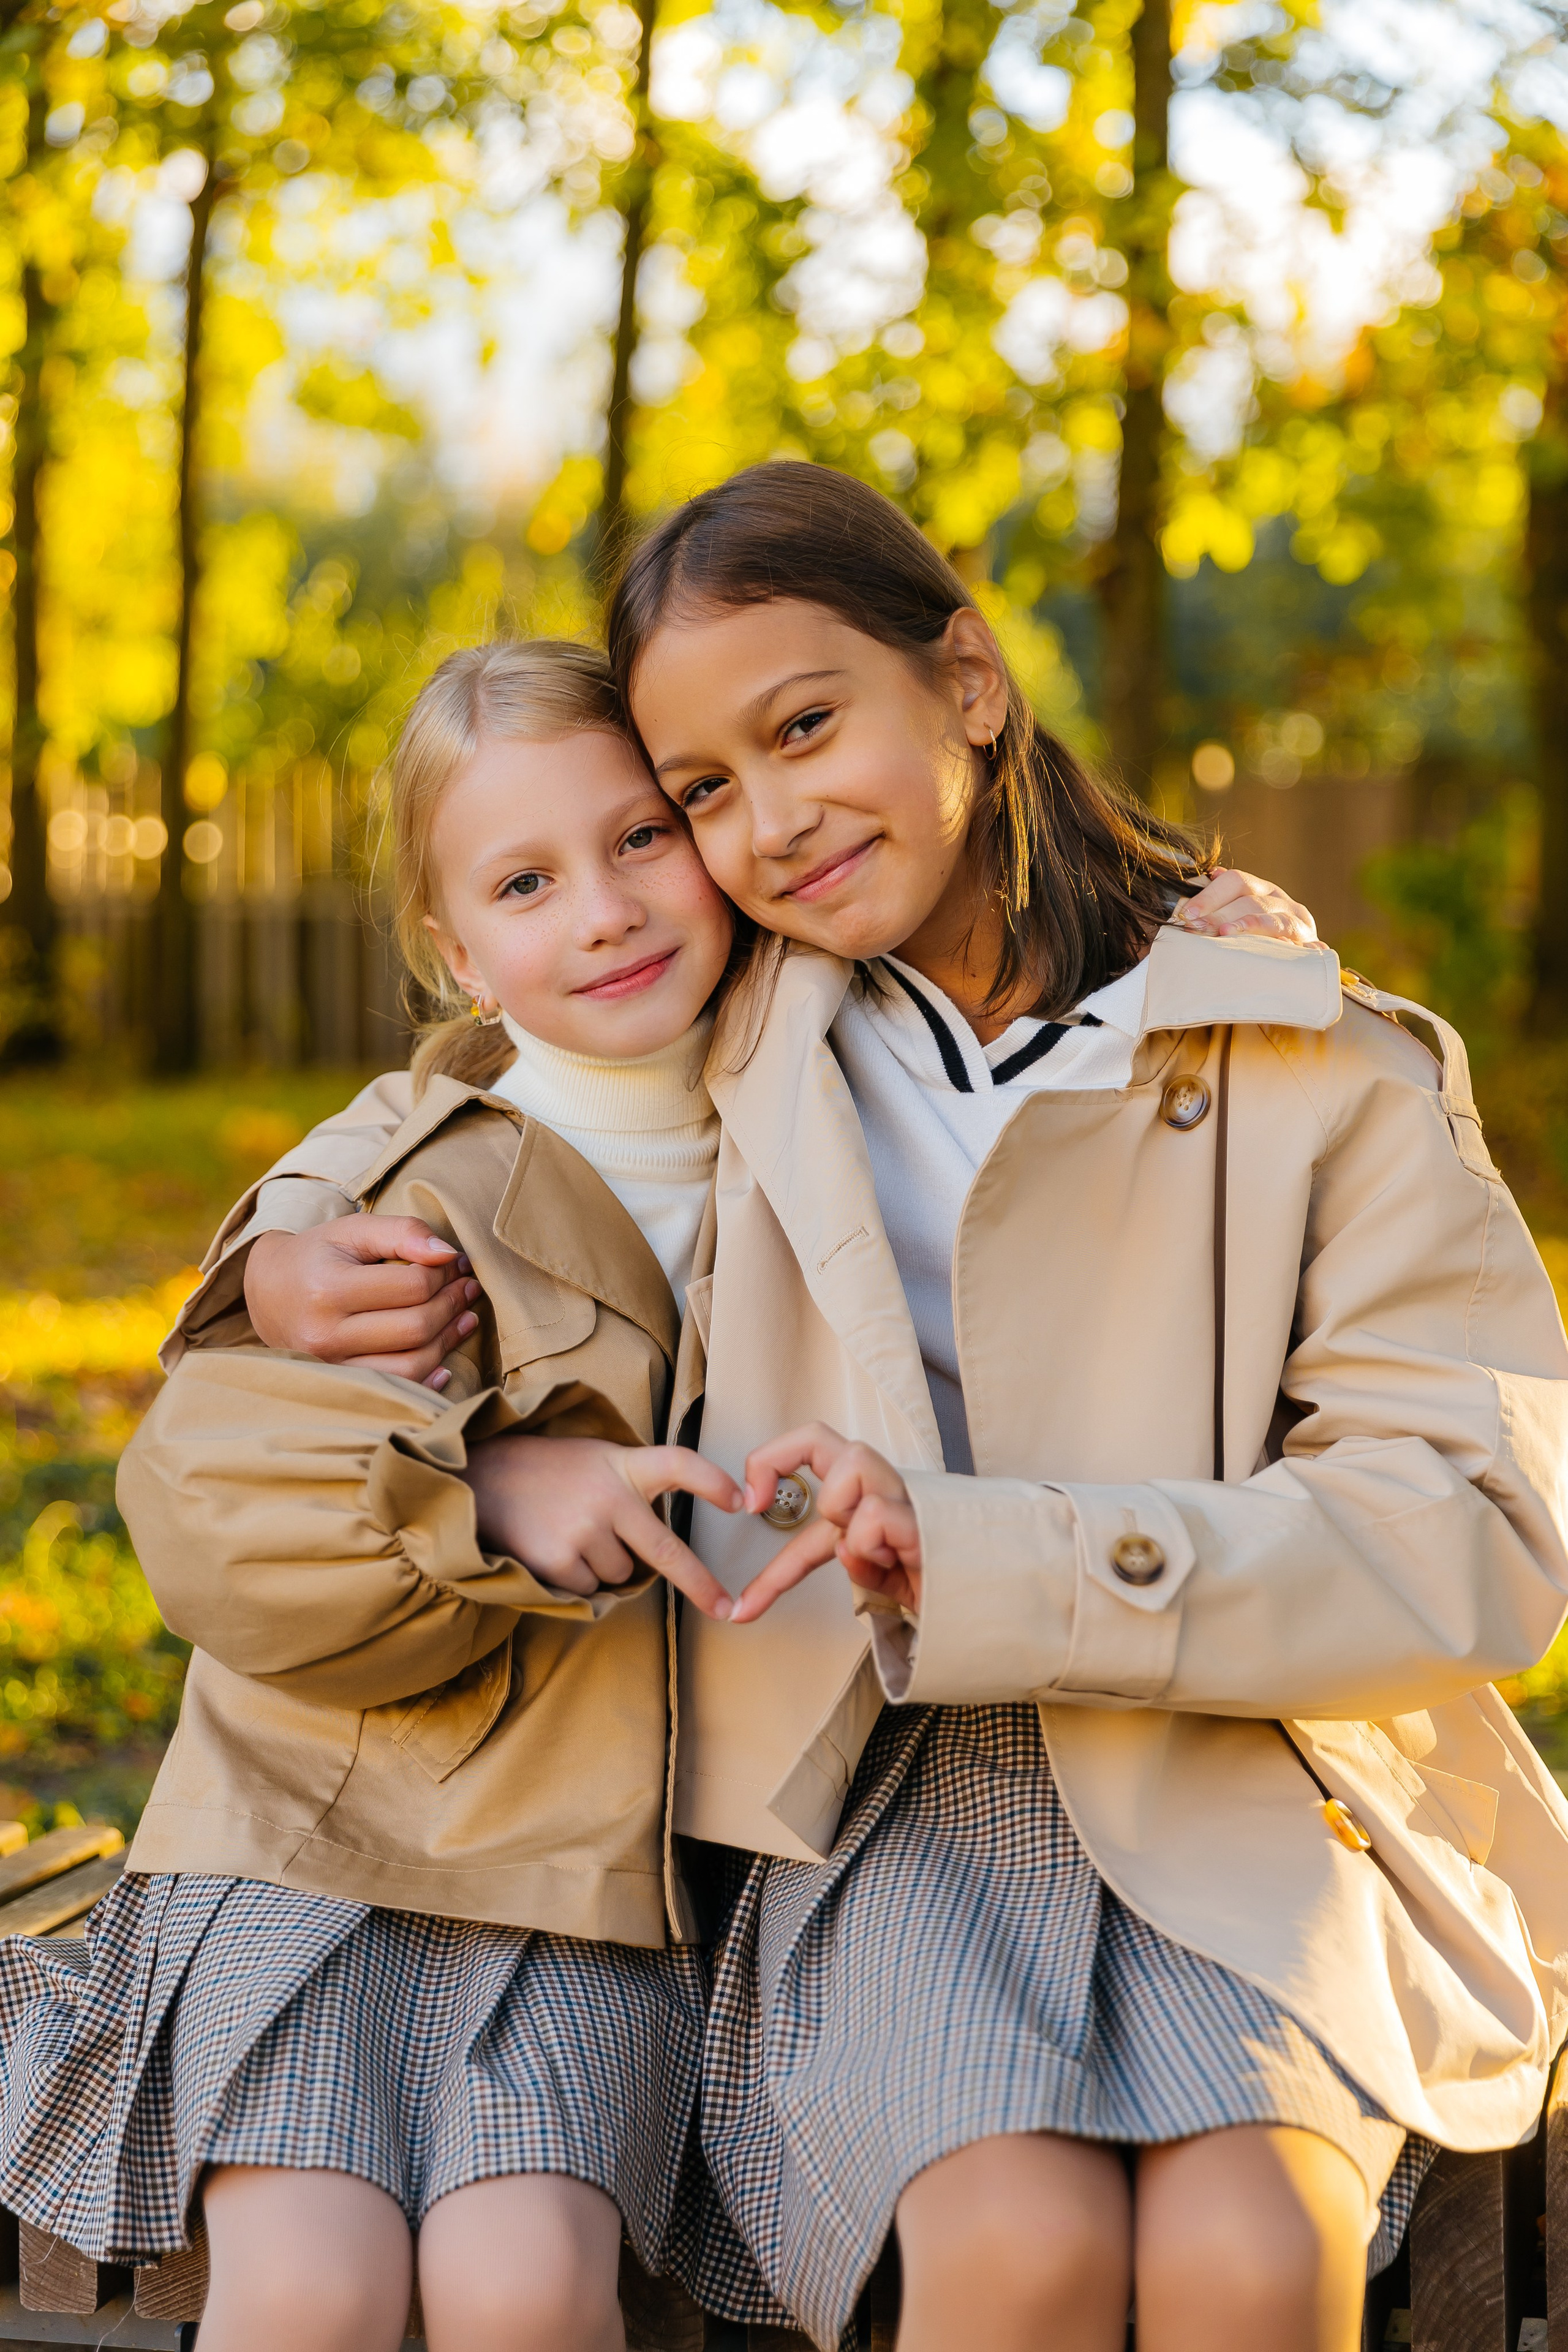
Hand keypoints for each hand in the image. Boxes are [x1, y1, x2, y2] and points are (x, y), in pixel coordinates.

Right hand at [245, 1217, 480, 1389]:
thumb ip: (402, 1232)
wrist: (268, 1293)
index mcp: (328, 1289)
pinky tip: (444, 1358)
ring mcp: (331, 1367)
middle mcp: (325, 1334)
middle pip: (416, 1327)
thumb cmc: (318, 1256)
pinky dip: (429, 1376)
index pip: (412, 1286)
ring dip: (449, 1339)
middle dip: (452, 1304)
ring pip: (412, 1365)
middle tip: (467, 1288)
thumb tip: (449, 1255)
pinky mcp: (339, 1385)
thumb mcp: (353, 1230)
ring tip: (465, 1316)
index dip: (445, 1273)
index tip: (457, 1263)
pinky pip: (396, 1388)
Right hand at [460, 1435, 741, 1618]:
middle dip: (701, 1584)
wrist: (480, 1479)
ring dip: (607, 1565)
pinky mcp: (559, 1562)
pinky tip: (555, 1548)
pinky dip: (579, 1578)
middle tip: (726, 1607)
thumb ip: (631, 1482)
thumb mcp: (594, 1457)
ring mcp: (584, 1532)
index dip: (713, 1482)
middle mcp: (608, 1498)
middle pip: (668, 1551)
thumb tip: (663, 1540)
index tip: (741, 1501)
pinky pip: (591, 1588)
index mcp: (623, 1465)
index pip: (678, 1464)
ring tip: (573, 1532)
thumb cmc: (547, 1470)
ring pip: (623, 1574)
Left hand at [729, 1423, 922, 1623]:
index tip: (748, 1504)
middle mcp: (885, 1486)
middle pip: (821, 1435)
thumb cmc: (940, 1586)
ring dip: (840, 1509)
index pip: (812, 1458)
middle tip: (757, 1501)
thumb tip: (842, 1551)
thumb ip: (857, 1562)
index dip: (769, 1467)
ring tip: (860, 1547)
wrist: (994, 1604)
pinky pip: (876, 1514)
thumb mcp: (883, 1578)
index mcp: (868, 1496)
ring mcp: (908, 1497)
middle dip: (777, 1456)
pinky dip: (868, 1544)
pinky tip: (891, 1562)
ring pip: (854, 1461)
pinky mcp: (926, 1521)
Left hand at [1175, 868, 1316, 945]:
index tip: (1187, 914)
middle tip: (1196, 929)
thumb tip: (1212, 873)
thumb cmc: (1258, 935)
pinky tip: (1282, 948)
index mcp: (1262, 889)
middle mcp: (1281, 901)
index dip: (1210, 895)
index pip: (1236, 881)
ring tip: (1226, 933)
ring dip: (1249, 926)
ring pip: (1274, 921)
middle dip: (1220, 914)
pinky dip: (1294, 946)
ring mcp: (1299, 923)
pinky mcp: (1311, 946)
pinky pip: (1304, 946)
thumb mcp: (1241, 911)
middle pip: (1251, 901)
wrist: (1297, 959)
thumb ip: (1223, 898)